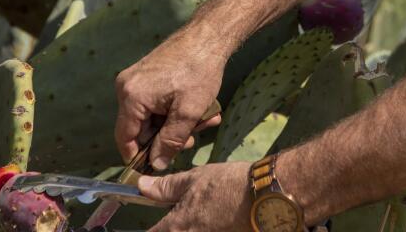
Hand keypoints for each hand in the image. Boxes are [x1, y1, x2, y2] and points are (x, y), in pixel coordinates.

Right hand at [114, 30, 226, 168]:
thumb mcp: (188, 112)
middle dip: (167, 136)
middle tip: (192, 138)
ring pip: (152, 115)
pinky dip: (174, 108)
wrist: (208, 35)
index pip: (125, 138)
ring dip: (175, 122)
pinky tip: (198, 108)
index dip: (139, 156)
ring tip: (205, 119)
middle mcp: (126, 87)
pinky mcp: (146, 74)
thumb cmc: (199, 71)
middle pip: (140, 127)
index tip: (157, 165)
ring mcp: (135, 78)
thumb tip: (156, 164)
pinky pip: (155, 101)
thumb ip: (170, 141)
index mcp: (131, 96)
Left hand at [137, 162, 252, 231]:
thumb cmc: (227, 184)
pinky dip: (206, 228)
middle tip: (185, 214)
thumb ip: (166, 187)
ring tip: (202, 215)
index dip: (151, 228)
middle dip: (171, 227)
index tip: (154, 223)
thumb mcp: (194, 179)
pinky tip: (213, 220)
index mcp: (177, 227)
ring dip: (190, 227)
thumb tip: (141, 186)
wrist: (265, 195)